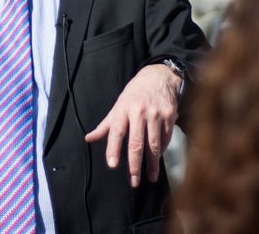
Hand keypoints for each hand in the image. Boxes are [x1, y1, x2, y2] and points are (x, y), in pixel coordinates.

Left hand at [84, 63, 182, 186]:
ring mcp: (156, 114)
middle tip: (133, 181)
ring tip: (150, 177)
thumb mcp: (117, 106)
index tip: (112, 165)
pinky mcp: (170, 116)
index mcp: (123, 109)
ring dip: (152, 164)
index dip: (114, 149)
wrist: (158, 78)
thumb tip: (88, 139)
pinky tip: (158, 158)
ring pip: (153, 144)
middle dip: (135, 165)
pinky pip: (165, 139)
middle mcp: (139, 112)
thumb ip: (105, 125)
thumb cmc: (133, 95)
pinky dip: (161, 151)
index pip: (116, 132)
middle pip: (136, 143)